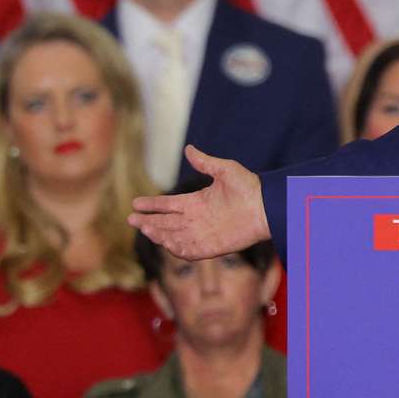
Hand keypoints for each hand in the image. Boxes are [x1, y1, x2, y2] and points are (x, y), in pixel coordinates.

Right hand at [127, 146, 269, 259]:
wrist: (267, 206)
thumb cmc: (249, 186)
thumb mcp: (225, 170)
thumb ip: (204, 162)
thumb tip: (188, 148)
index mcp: (197, 202)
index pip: (169, 204)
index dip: (152, 205)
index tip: (135, 203)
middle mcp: (197, 219)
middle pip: (166, 222)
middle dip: (148, 221)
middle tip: (131, 218)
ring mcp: (203, 233)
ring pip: (173, 236)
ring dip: (158, 233)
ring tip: (144, 227)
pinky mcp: (211, 246)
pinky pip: (188, 251)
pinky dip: (175, 248)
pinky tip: (164, 241)